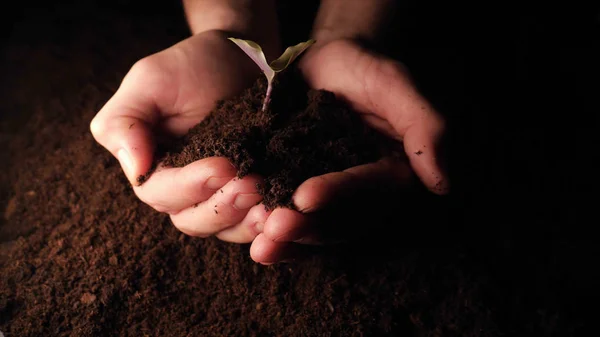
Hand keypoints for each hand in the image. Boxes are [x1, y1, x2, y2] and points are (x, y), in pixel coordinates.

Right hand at [90, 30, 270, 242]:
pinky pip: (255, 218)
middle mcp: (184, 189)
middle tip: (253, 183)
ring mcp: (220, 195)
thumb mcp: (150, 81)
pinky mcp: (252, 193)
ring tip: (273, 204)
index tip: (223, 166)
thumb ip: (125, 122)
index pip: (160, 193)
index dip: (190, 186)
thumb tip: (134, 169)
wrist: (242, 56)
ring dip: (248, 220)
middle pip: (193, 219)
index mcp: (154, 167)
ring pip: (225, 228)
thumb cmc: (192, 64)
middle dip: (223, 207)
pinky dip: (268, 218)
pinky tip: (285, 207)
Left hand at [249, 39, 448, 263]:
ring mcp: (331, 198)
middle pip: (342, 221)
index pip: (371, 188)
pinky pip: (291, 221)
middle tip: (273, 228)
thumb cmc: (359, 66)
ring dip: (288, 242)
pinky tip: (250, 236)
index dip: (340, 194)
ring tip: (259, 246)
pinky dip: (272, 233)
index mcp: (393, 170)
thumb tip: (442, 183)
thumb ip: (422, 125)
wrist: (317, 64)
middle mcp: (365, 193)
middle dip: (308, 228)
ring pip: (316, 230)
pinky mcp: (300, 195)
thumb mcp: (391, 82)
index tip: (305, 196)